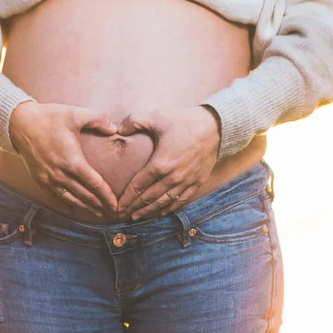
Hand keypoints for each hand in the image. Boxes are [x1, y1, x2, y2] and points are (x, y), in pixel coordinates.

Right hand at [9, 101, 118, 217]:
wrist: (19, 122)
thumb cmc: (49, 117)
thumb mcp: (76, 114)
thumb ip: (99, 120)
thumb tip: (115, 129)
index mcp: (73, 161)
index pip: (95, 184)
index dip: (107, 196)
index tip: (116, 205)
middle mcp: (61, 174)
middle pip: (85, 196)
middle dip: (100, 205)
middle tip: (112, 212)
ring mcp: (48, 179)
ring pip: (71, 199)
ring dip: (85, 207)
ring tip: (98, 212)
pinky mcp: (39, 179)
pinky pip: (54, 197)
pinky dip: (66, 204)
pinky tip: (73, 208)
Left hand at [116, 105, 220, 220]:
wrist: (216, 126)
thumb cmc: (185, 120)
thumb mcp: (157, 116)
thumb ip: (134, 121)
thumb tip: (117, 130)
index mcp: (161, 163)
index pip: (138, 186)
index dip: (126, 198)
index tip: (116, 206)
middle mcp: (173, 177)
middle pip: (149, 198)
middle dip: (134, 208)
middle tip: (122, 215)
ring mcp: (186, 182)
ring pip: (164, 203)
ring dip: (149, 212)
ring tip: (137, 217)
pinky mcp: (197, 182)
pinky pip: (181, 200)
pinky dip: (169, 208)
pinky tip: (161, 212)